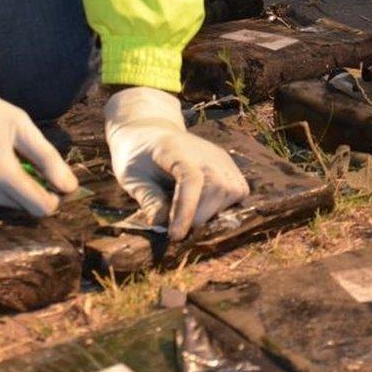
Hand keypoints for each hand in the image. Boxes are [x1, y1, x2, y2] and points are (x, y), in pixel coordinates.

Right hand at [0, 58, 77, 214]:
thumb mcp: (19, 124)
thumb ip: (47, 158)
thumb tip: (70, 186)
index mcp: (3, 176)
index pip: (42, 208)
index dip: (53, 196)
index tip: (51, 179)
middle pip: (24, 210)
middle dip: (31, 192)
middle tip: (23, 163)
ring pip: (5, 210)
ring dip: (10, 194)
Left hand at [105, 87, 249, 240]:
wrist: (150, 135)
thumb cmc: (138, 158)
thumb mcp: (132, 178)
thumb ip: (148, 199)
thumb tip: (161, 224)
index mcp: (174, 149)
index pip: (190, 179)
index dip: (186, 210)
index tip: (175, 236)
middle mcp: (204, 151)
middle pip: (217, 186)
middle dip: (199, 215)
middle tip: (177, 228)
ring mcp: (221, 158)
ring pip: (232, 191)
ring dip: (212, 212)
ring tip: (189, 216)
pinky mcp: (229, 166)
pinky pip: (239, 191)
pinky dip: (225, 206)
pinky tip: (204, 209)